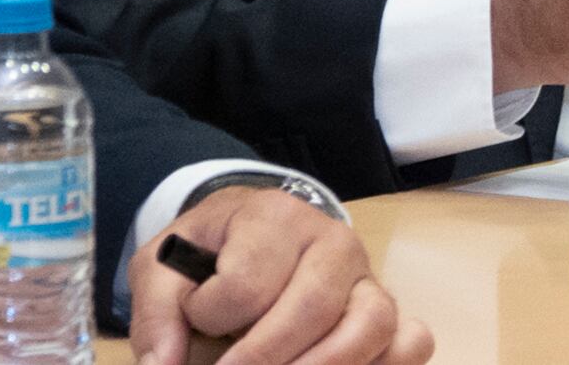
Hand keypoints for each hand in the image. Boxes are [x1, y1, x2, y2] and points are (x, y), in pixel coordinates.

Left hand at [128, 187, 431, 364]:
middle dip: (264, 359)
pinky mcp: (386, 308)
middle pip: (312, 309)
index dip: (210, 315)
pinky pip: (412, 341)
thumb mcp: (163, 267)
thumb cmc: (208, 254)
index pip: (245, 283)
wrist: (249, 235)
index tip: (197, 318)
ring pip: (372, 325)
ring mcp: (367, 276)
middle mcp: (333, 241)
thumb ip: (156, 314)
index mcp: (275, 218)